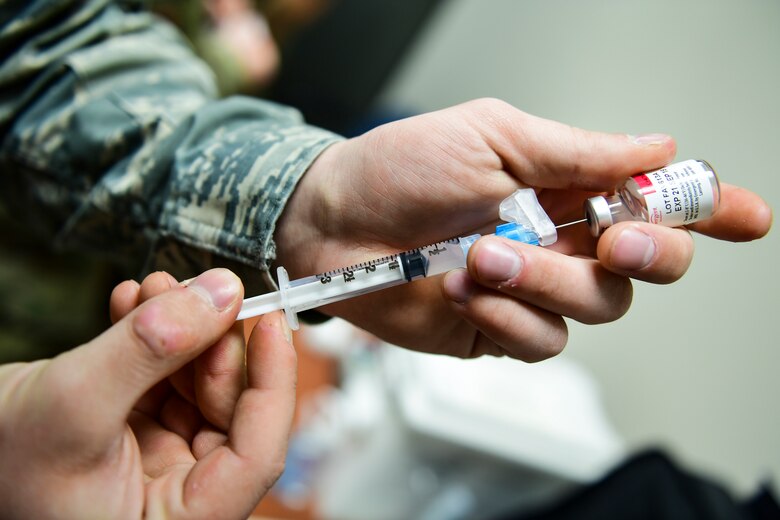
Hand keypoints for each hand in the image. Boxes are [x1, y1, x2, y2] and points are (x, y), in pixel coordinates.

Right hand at [0, 269, 296, 518]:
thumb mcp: (76, 401)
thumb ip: (153, 346)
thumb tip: (223, 293)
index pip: (257, 455)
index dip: (273, 384)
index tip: (273, 323)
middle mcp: (175, 495)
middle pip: (228, 411)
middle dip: (213, 342)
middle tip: (196, 293)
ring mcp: (157, 460)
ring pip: (197, 385)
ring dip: (183, 330)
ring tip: (156, 289)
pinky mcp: (135, 429)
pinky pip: (164, 376)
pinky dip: (155, 337)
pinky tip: (136, 302)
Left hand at [275, 98, 771, 359]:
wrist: (330, 221)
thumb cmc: (397, 169)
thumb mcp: (490, 136)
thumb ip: (575, 151)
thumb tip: (655, 147)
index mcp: (563, 189)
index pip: (651, 202)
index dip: (704, 210)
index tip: (743, 217)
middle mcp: (558, 243)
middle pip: (646, 268)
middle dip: (646, 256)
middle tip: (612, 242)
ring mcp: (529, 292)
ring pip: (596, 309)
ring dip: (547, 284)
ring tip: (483, 256)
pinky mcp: (497, 331)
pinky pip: (541, 343)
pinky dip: (511, 319)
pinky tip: (469, 294)